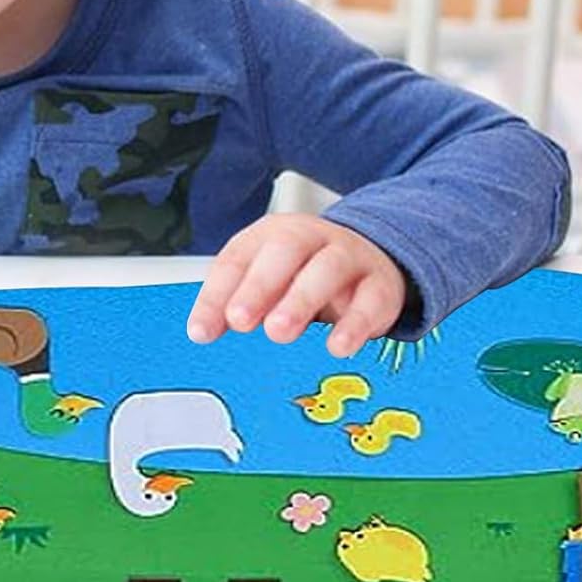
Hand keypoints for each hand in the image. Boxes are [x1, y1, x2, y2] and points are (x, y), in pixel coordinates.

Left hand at [186, 215, 406, 357]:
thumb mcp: (265, 283)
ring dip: (301, 300)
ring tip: (279, 331)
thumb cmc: (303, 274)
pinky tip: (338, 346)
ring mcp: (348, 257)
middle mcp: (309, 239)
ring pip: (327, 269)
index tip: (201, 331)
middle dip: (258, 286)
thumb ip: (234, 304)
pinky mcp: (380, 283)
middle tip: (240, 320)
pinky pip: (371, 298)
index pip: (237, 259)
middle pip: (284, 250)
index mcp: (270, 236)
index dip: (217, 295)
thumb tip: (203, 332)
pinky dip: (355, 324)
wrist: (369, 260)